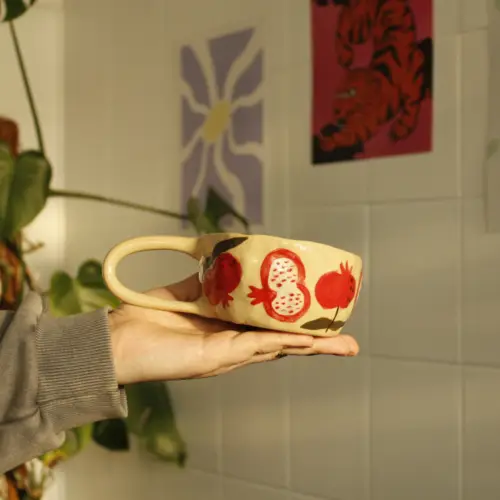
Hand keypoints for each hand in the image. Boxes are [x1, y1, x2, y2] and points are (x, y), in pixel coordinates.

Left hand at [108, 274, 358, 384]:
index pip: (271, 326)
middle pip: (283, 341)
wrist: (119, 341)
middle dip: (316, 341)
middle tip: (347, 338)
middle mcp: (234, 344)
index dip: (298, 321)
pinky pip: (259, 347)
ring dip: (312, 346)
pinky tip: (310, 341)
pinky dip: (285, 343)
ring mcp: (229, 353)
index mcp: (229, 329)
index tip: (322, 313)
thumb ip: (206, 282)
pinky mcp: (219, 357)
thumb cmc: (148, 320)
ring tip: (343, 344)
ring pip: (279, 347)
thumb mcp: (187, 294)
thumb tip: (221, 263)